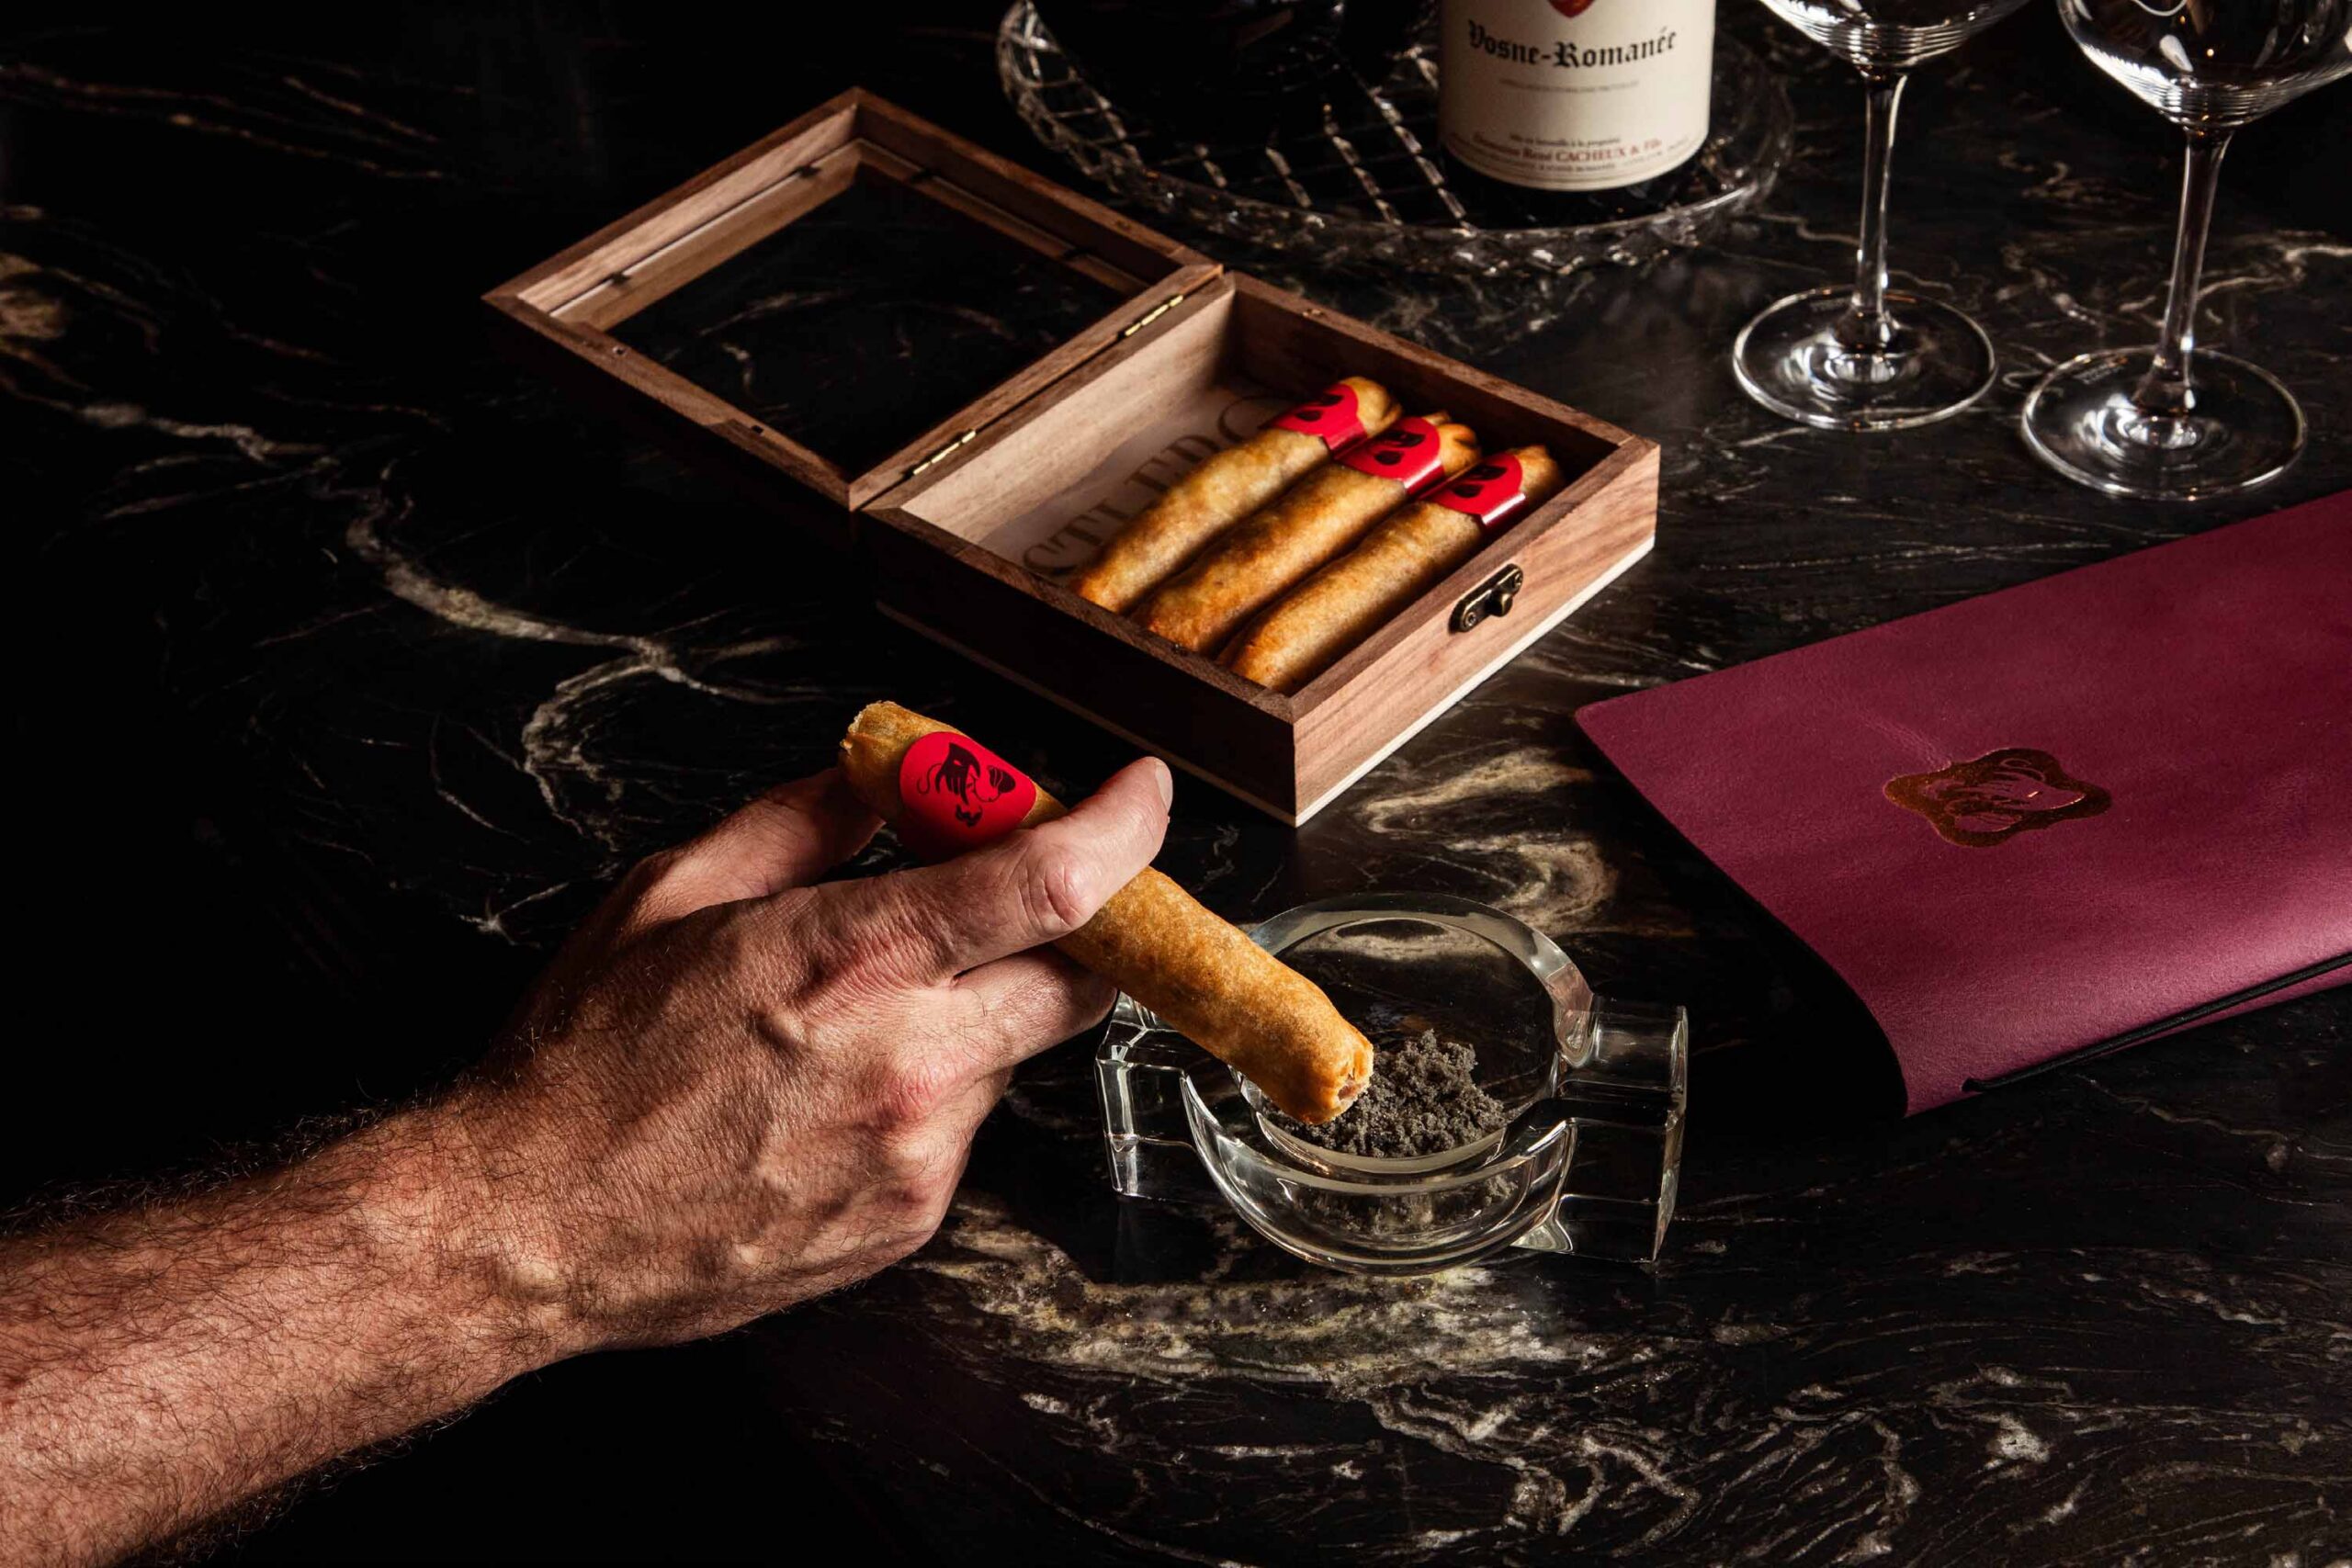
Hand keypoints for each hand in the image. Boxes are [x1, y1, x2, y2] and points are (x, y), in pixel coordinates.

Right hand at [456, 756, 1172, 1351]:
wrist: (529, 1228)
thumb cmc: (586, 1058)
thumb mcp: (674, 892)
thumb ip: (805, 822)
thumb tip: (888, 773)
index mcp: (853, 961)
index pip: (1050, 887)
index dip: (1121, 830)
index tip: (1141, 794)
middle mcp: (909, 1062)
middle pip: (1078, 981)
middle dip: (1072, 929)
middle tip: (1014, 899)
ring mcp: (917, 1154)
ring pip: (1009, 1053)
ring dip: (969, 1013)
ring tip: (843, 1020)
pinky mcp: (909, 1221)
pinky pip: (959, 1128)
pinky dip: (925, 1090)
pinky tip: (826, 1095)